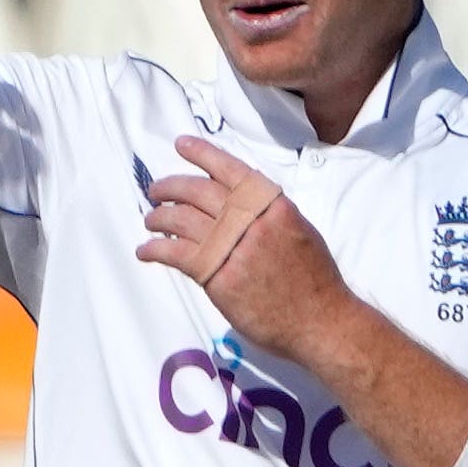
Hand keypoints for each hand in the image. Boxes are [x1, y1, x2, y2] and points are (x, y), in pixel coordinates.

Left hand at [140, 137, 354, 352]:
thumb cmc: (314, 280)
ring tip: (150, 221)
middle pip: (198, 191)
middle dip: (170, 187)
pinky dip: (155, 250)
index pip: (230, 169)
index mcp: (273, 205)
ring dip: (158, 218)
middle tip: (155, 191)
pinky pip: (177, 254)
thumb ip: (268, 214)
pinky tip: (146, 251)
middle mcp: (252, 220)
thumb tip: (238, 205)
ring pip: (182, 220)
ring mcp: (234, 248)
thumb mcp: (299, 230)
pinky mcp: (218, 278)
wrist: (321, 321)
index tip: (181, 145)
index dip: (202, 153)